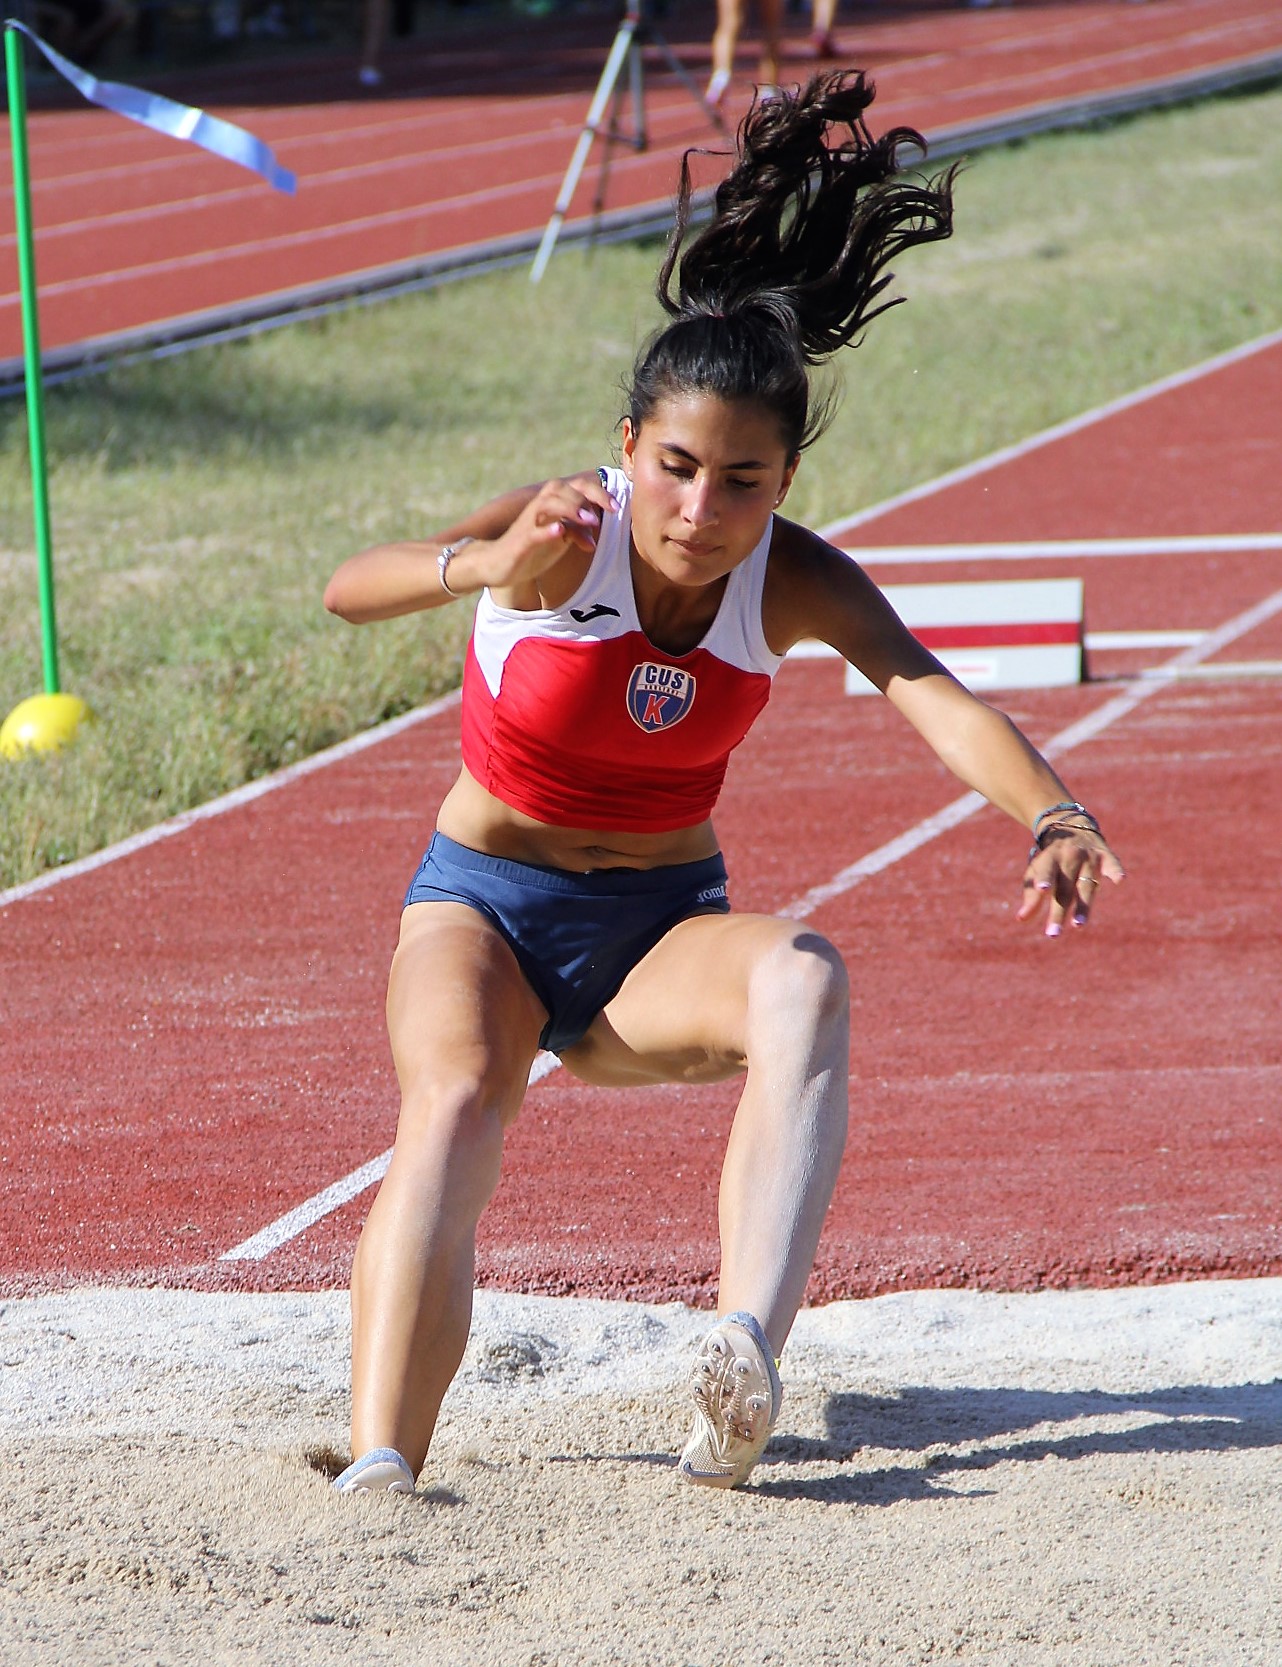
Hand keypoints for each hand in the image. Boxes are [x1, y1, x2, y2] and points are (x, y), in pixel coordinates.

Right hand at [479, 472, 620, 588]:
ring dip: (571, 509)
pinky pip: (533, 533)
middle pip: (563, 489)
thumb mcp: (559, 540)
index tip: (617, 507)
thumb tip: (595, 532)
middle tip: (611, 511)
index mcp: (551, 505)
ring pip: (548, 504)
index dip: (598, 493)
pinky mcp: (520, 543)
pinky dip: (547, 530)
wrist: (497, 564)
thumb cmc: (531, 550)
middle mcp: (539, 509)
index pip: (575, 488)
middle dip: (589, 497)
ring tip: (590, 521)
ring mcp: (529, 524)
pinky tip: (561, 531)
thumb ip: (576, 531)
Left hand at [1017, 823, 1124, 937]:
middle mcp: (1069, 856)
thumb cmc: (1051, 859)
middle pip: (1065, 888)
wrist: (1073, 827)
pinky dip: (1115, 870)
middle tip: (1052, 933)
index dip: (1044, 879)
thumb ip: (1031, 895)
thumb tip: (1022, 919)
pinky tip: (1119, 880)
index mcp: (1049, 858)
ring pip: (1086, 884)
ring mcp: (1088, 856)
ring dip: (1083, 905)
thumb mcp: (1037, 871)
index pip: (1046, 870)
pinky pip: (1111, 863)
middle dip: (1059, 911)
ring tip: (1078, 925)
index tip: (1042, 890)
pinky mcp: (1105, 856)